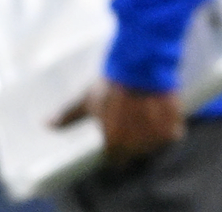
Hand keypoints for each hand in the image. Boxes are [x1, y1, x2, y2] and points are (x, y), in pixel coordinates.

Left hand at [53, 79, 184, 165]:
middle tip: (136, 117)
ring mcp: (155, 134)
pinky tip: (166, 110)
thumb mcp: (87, 99)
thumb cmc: (112, 83)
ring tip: (151, 112)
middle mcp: (135, 144)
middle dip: (138, 138)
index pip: (116, 158)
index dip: (118, 144)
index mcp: (113, 143)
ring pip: (156, 142)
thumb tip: (46, 123)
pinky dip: (173, 124)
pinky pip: (175, 131)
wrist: (142, 63)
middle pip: (138, 150)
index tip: (121, 130)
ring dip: (156, 131)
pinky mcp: (174, 121)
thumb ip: (69, 116)